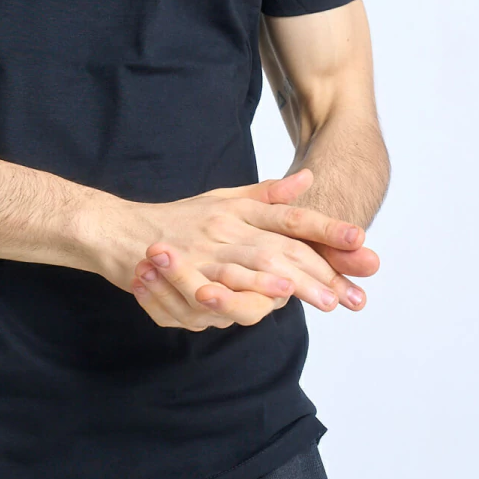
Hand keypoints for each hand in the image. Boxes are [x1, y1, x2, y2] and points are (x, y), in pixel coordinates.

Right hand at [129, 168, 379, 330]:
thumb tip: (310, 178)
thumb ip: (267, 195)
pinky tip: (263, 301)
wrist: (120, 231)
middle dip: (317, 269)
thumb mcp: (224, 198)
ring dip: (288, 281)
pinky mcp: (185, 270)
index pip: (291, 218)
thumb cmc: (177, 220)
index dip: (325, 229)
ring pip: (253, 264)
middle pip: (280, 246)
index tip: (359, 240)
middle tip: (349, 290)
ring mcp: (206, 248)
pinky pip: (217, 283)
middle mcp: (227, 225)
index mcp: (239, 208)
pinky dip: (242, 291)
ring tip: (318, 296)